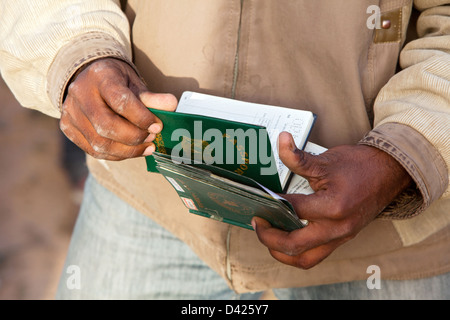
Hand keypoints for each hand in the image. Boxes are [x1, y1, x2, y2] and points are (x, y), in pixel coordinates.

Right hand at [59, 58, 177, 159]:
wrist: (88, 78)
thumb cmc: (117, 82)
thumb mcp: (135, 83)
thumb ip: (152, 97)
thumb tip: (172, 106)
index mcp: (100, 76)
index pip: (120, 101)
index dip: (141, 117)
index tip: (158, 126)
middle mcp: (80, 93)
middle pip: (106, 125)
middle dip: (134, 137)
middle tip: (152, 138)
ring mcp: (70, 112)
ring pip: (99, 143)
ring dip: (127, 150)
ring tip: (146, 147)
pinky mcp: (68, 128)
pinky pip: (93, 150)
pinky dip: (116, 155)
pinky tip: (131, 151)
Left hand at [252, 131, 411, 268]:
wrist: (389, 172)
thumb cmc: (359, 165)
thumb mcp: (325, 160)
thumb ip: (298, 157)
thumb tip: (280, 141)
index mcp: (332, 207)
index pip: (292, 210)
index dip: (271, 203)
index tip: (258, 197)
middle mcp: (337, 228)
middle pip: (293, 245)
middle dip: (268, 237)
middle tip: (256, 222)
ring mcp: (340, 237)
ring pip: (304, 259)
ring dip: (281, 253)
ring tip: (268, 236)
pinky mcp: (342, 239)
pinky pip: (316, 255)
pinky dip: (297, 253)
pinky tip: (286, 239)